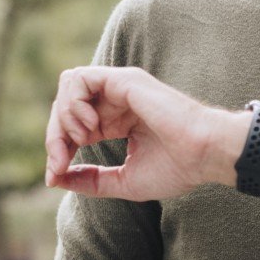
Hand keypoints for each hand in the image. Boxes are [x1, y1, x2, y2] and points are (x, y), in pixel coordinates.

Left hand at [44, 65, 239, 201]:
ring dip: (63, 117)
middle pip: (65, 106)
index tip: (55, 176)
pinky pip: (80, 79)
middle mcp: (117, 100)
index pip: (73, 126)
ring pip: (69, 87)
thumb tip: (57, 179)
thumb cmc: (176, 168)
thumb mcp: (123, 181)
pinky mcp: (124, 80)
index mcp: (118, 121)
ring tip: (83, 139)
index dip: (58, 149)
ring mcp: (120, 88)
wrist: (203, 155)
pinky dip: (74, 104)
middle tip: (60, 163)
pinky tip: (91, 127)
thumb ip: (91, 180)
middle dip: (55, 137)